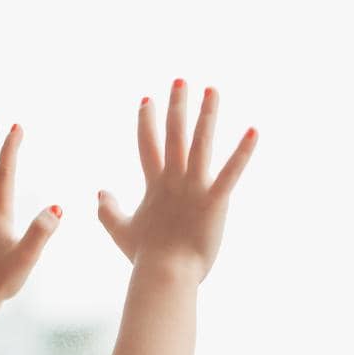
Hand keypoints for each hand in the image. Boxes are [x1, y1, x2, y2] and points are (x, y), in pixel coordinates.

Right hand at [97, 80, 256, 281]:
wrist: (164, 274)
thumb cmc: (145, 257)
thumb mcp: (121, 231)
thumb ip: (107, 211)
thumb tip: (99, 192)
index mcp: (154, 185)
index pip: (147, 145)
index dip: (146, 121)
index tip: (147, 99)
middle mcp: (173, 180)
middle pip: (174, 134)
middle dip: (176, 105)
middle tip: (181, 80)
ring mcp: (194, 188)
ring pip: (200, 143)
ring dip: (207, 114)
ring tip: (212, 90)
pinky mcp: (215, 200)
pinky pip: (231, 172)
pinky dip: (243, 152)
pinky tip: (254, 130)